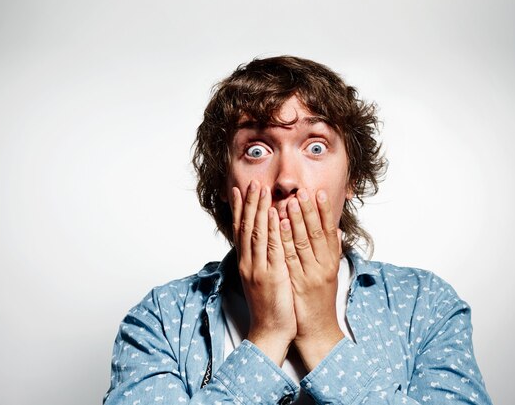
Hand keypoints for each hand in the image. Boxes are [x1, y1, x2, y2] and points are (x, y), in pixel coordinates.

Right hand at [232, 180, 296, 364]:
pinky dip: (272, 230)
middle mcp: (248, 263)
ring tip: (261, 190)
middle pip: (246, 227)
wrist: (269, 331)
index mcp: (246, 264)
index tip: (239, 191)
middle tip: (252, 182)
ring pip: (257, 234)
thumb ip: (260, 260)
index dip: (240, 210)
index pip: (240, 231)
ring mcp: (258, 269)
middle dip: (250, 203)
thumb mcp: (260, 280)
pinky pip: (272, 249)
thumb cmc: (268, 307)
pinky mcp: (271, 276)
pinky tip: (274, 215)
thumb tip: (261, 243)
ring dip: (259, 210)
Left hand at [280, 188, 343, 370]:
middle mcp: (324, 266)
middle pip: (316, 233)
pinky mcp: (298, 283)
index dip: (324, 211)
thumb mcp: (329, 274)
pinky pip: (291, 258)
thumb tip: (335, 230)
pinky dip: (286, 240)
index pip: (329, 231)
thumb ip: (331, 251)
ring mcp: (311, 274)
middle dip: (309, 210)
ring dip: (297, 220)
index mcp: (331, 261)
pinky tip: (281, 225)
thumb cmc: (320, 300)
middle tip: (302, 191)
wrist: (317, 330)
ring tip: (290, 201)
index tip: (319, 193)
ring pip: (304, 242)